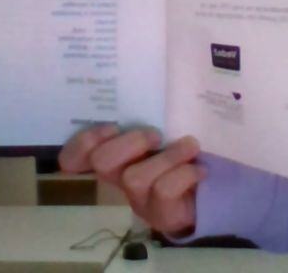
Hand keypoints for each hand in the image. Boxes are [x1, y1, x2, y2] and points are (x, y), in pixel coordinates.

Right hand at [59, 124, 205, 234]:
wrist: (212, 197)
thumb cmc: (184, 154)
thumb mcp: (166, 133)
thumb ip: (155, 114)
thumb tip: (164, 72)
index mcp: (117, 156)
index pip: (75, 156)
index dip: (84, 141)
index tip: (112, 125)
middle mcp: (120, 178)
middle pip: (102, 162)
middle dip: (130, 142)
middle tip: (157, 136)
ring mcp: (139, 200)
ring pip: (135, 178)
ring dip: (167, 156)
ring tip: (190, 146)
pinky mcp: (161, 215)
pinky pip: (164, 191)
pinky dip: (185, 173)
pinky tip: (200, 169)